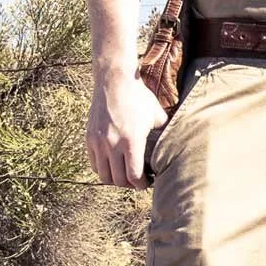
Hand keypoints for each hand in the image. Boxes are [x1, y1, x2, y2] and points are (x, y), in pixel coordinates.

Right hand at [86, 74, 167, 188]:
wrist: (115, 80)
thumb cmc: (139, 98)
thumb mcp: (157, 115)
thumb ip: (164, 133)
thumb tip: (175, 145)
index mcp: (131, 141)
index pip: (134, 176)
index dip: (141, 185)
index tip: (146, 183)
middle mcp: (113, 144)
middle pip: (118, 180)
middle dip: (129, 184)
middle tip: (136, 181)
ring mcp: (99, 142)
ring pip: (104, 175)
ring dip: (114, 179)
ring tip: (123, 175)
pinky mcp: (90, 138)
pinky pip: (94, 164)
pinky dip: (103, 169)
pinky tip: (112, 165)